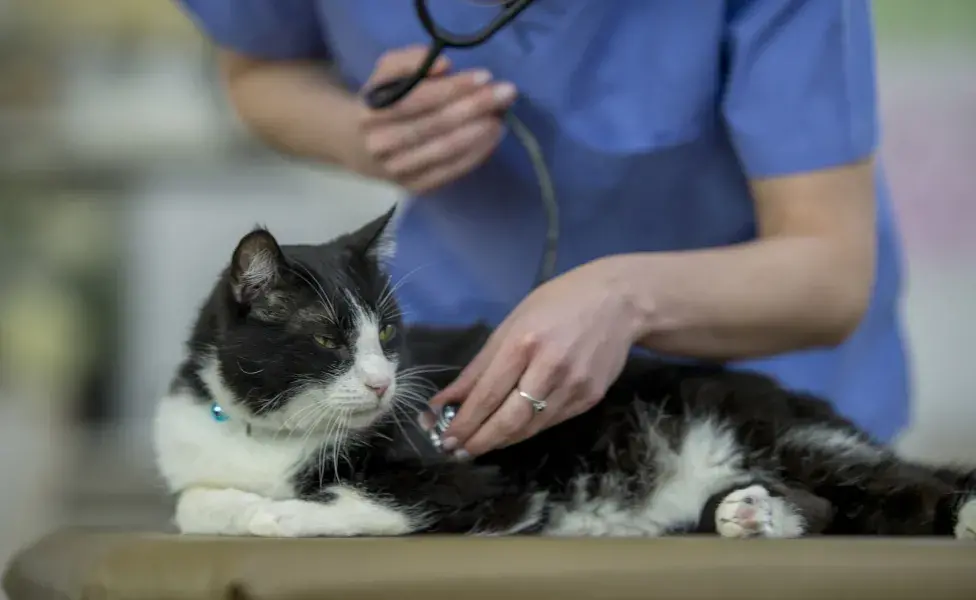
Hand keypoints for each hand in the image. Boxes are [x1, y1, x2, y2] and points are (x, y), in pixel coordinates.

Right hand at [351, 46, 516, 193]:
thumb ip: (410, 61)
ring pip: (445, 150)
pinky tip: (492, 139)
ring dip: (479, 133)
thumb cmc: (381, 104)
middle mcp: (381, 145)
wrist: (358, 147)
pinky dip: (475, 155)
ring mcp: (397, 171)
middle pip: (436, 124)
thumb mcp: (385, 74)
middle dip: (476, 107)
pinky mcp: (414, 188)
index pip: (418, 98)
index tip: (485, 76)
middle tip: (507, 93)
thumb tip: (445, 66)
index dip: (454, 87)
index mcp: (371, 112)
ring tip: (502, 116)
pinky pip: (449, 172)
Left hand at [427, 259, 642, 457]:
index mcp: (524, 343)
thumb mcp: (512, 323)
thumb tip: (445, 400)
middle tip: (456, 452)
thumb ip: (479, 367)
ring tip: (477, 445)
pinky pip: (550, 422)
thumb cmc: (558, 304)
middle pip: (509, 420)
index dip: (464, 422)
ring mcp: (574, 387)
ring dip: (500, 441)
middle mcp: (550, 368)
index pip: (488, 394)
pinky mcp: (590, 399)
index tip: (444, 439)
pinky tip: (510, 432)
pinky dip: (526, 430)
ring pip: (530, 428)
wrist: (620, 302)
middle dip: (479, 441)